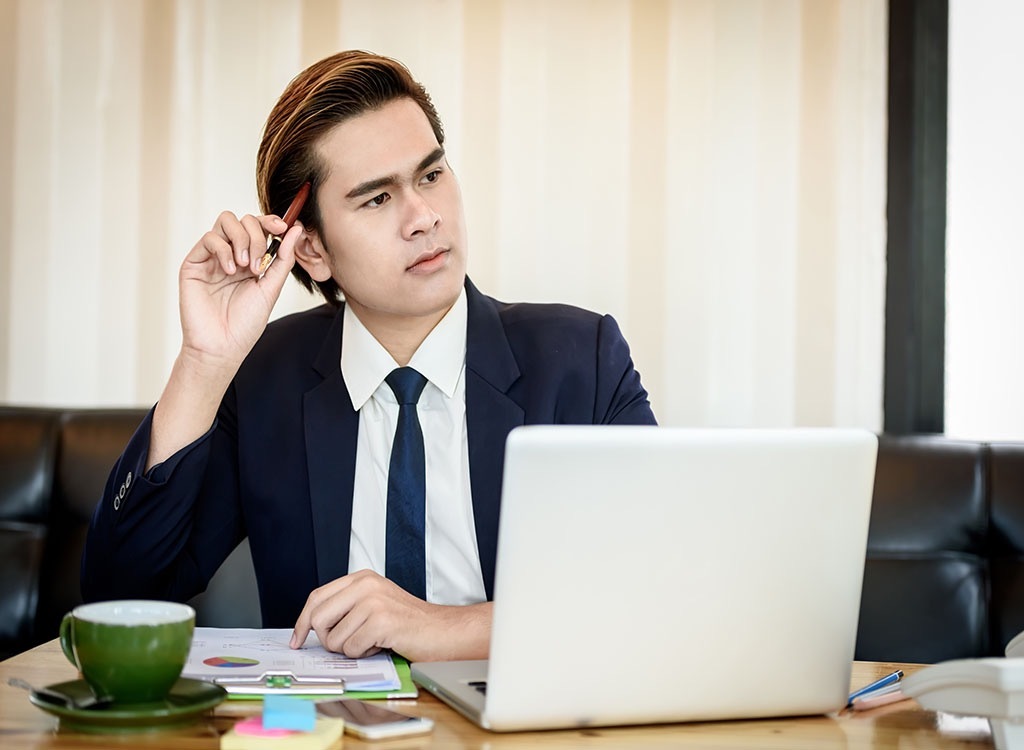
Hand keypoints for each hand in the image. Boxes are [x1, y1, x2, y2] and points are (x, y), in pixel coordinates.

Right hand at [145, 211, 303, 469]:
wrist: (222, 346)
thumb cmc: (245, 324)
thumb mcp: (271, 287)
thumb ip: (283, 258)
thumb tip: (296, 229)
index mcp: (251, 260)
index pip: (260, 228)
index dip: (271, 221)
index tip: (283, 227)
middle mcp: (231, 255)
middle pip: (243, 220)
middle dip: (257, 235)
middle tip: (258, 263)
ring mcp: (212, 258)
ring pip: (225, 222)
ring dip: (242, 240)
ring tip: (245, 267)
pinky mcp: (194, 263)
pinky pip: (209, 239)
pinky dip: (223, 250)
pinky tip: (230, 272)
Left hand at [290, 570, 491, 661]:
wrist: (443, 631)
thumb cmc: (410, 624)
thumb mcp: (375, 604)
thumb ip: (346, 607)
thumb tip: (311, 626)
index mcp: (362, 578)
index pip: (317, 597)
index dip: (303, 621)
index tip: (297, 639)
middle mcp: (366, 584)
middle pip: (318, 617)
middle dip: (327, 639)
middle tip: (349, 644)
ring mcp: (373, 601)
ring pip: (333, 639)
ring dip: (351, 649)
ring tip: (374, 641)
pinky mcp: (380, 621)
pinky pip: (351, 649)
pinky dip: (364, 654)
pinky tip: (382, 644)